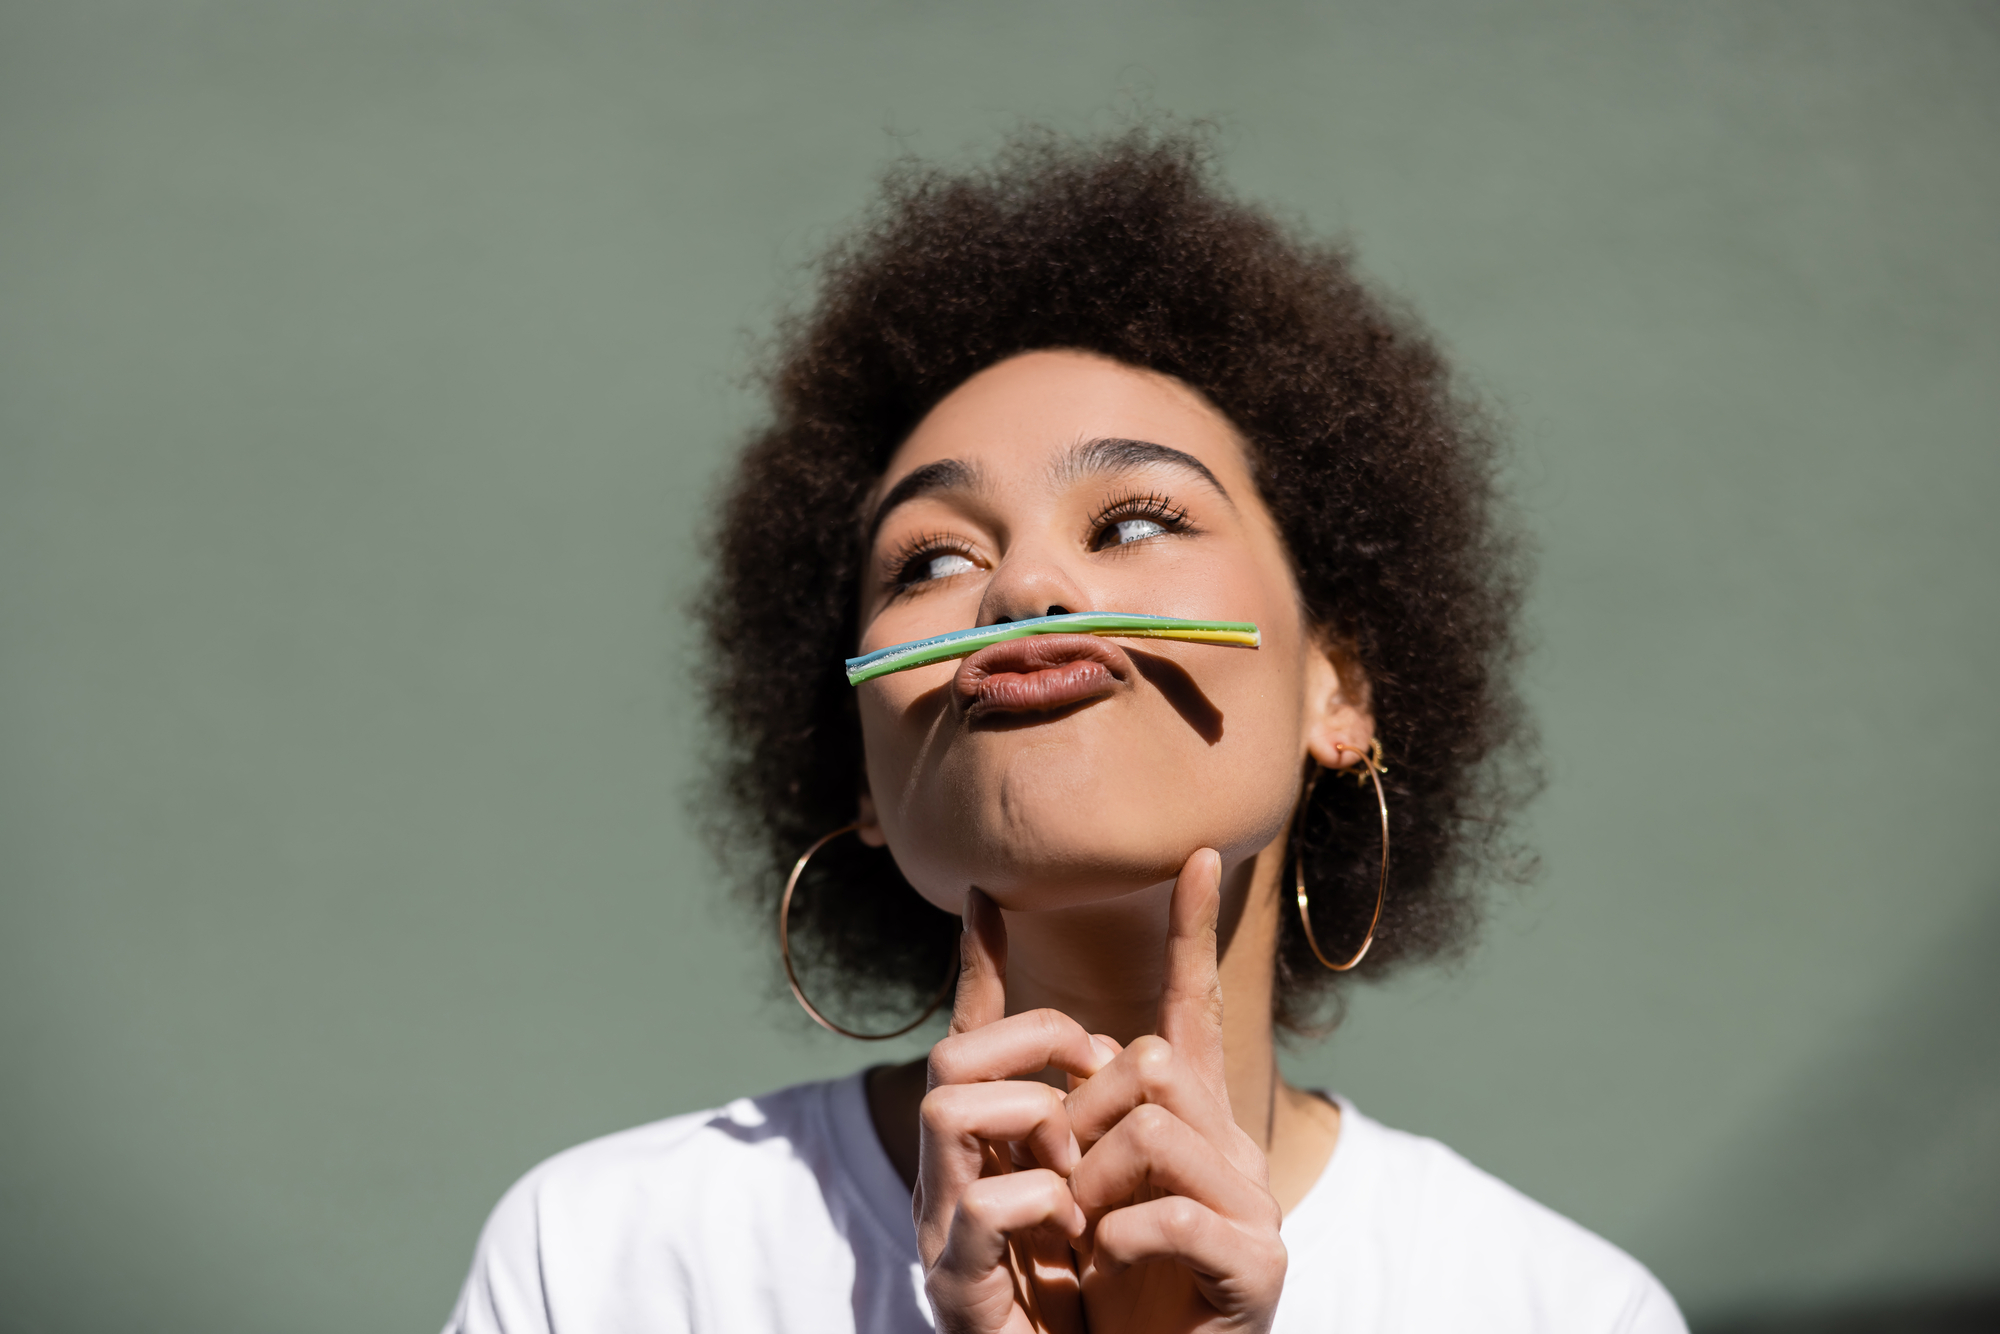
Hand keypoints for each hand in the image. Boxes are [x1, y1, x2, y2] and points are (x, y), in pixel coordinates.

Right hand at [913, 888, 1109, 1333]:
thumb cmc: (1110, 1306)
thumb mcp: (1122, 1192)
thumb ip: (1111, 1124)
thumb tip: (1120, 1041)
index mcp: (996, 1150)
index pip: (977, 1037)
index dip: (979, 962)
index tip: (987, 894)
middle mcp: (955, 1177)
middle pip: (953, 1053)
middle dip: (1030, 1040)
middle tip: (1088, 1074)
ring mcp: (945, 1228)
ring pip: (945, 1105)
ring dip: (1029, 1117)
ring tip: (1076, 1171)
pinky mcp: (954, 1285)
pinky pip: (977, 1203)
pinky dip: (1036, 1202)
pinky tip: (1072, 1231)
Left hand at [1062, 849, 1287, 1332]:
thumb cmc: (1105, 1288)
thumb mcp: (1072, 1185)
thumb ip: (1065, 1110)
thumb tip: (1064, 1032)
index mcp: (1190, 1121)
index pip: (1194, 1008)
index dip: (1192, 934)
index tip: (1197, 857)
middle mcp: (1232, 1147)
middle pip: (1151, 1064)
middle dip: (1082, 1120)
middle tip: (1064, 1194)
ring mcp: (1256, 1203)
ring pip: (1156, 1128)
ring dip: (1092, 1184)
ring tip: (1085, 1240)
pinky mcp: (1260, 1265)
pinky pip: (1170, 1213)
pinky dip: (1119, 1241)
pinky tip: (1111, 1268)